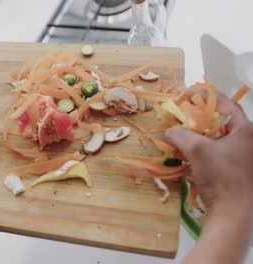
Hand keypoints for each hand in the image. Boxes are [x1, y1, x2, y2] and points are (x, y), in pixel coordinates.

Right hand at [166, 92, 252, 263]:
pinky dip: (198, 151)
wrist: (232, 212)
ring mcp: (241, 155)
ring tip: (177, 136)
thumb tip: (168, 130)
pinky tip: (184, 156)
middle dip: (196, 117)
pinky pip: (213, 153)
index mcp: (245, 129)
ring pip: (214, 137)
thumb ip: (180, 134)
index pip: (223, 102)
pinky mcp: (233, 169)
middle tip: (178, 116)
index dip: (201, 96)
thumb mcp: (197, 150)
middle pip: (218, 120)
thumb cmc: (221, 176)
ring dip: (195, 135)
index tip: (183, 94)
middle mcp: (246, 139)